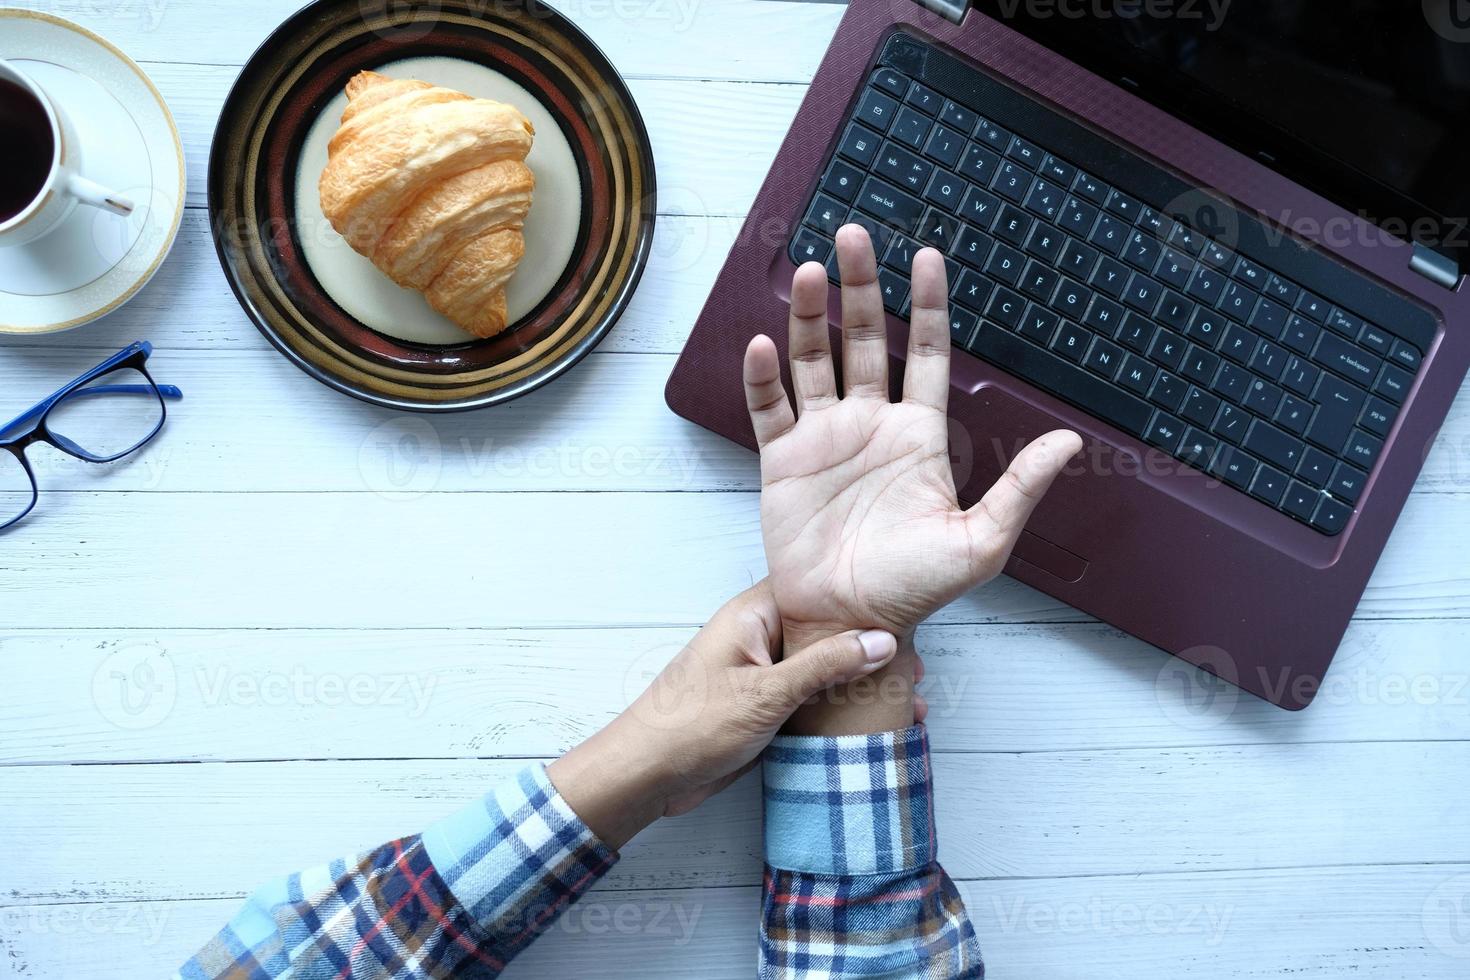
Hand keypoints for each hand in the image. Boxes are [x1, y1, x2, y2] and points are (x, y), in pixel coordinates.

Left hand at [546, 581, 898, 847]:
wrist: (647, 776)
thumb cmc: (691, 726)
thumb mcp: (766, 694)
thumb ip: (825, 666)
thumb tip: (882, 640)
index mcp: (753, 615)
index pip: (817, 593)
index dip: (862, 604)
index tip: (908, 618)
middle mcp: (761, 638)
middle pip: (827, 633)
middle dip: (871, 651)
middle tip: (916, 672)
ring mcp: (764, 674)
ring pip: (824, 671)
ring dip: (861, 686)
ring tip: (909, 701)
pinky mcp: (767, 708)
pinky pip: (813, 701)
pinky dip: (842, 711)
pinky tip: (877, 725)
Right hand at [743, 224, 1081, 644]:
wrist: (851, 620)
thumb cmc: (914, 588)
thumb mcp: (980, 542)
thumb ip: (1020, 488)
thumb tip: (1069, 443)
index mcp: (918, 435)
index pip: (925, 353)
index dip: (925, 305)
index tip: (925, 257)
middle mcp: (870, 425)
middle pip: (863, 339)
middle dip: (860, 288)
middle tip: (854, 237)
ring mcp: (823, 439)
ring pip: (814, 360)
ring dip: (811, 317)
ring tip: (813, 272)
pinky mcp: (782, 461)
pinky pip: (769, 408)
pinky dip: (764, 377)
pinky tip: (764, 345)